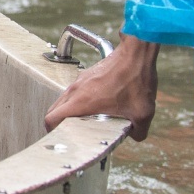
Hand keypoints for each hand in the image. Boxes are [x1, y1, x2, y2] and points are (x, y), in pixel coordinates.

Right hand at [44, 33, 158, 140]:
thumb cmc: (136, 79)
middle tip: (70, 133)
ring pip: (65, 100)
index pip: (51, 118)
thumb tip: (136, 135)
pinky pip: (76, 92)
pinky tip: (98, 105)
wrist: (136, 54)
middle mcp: (76, 90)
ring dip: (69, 111)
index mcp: (81, 102)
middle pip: (54, 110)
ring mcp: (80, 81)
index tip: (59, 139)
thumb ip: (138, 132)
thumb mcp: (142, 114)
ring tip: (85, 120)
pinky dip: (80, 101)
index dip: (51, 131)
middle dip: (59, 123)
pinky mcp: (87, 75)